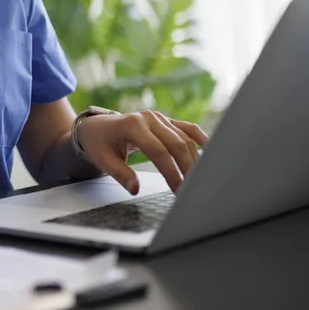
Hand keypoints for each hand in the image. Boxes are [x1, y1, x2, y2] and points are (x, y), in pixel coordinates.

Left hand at [76, 110, 208, 194]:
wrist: (96, 126)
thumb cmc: (98, 143)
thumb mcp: (102, 160)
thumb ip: (119, 174)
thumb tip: (135, 189)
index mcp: (132, 125)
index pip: (158, 151)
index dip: (171, 172)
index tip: (179, 191)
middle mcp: (148, 118)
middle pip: (176, 144)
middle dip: (187, 168)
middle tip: (193, 190)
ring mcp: (158, 118)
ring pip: (184, 138)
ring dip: (194, 159)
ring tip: (199, 180)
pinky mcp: (165, 121)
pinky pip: (186, 128)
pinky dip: (200, 138)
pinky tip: (212, 150)